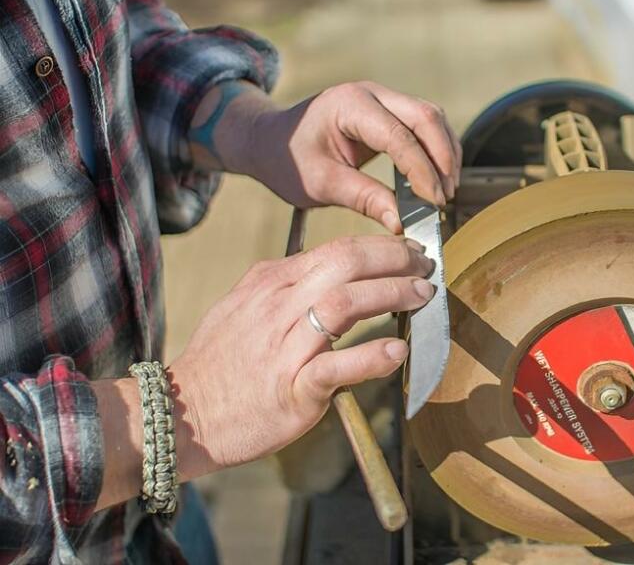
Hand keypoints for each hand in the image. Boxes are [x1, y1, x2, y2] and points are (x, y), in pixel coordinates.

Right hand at [170, 235, 433, 476]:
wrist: (181, 416)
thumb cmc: (219, 365)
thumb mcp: (243, 306)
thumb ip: (283, 286)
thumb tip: (324, 270)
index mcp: (270, 283)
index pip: (336, 249)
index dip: (380, 246)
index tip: (407, 251)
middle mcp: (278, 306)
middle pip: (345, 264)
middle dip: (394, 259)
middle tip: (425, 267)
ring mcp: (284, 347)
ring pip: (345, 304)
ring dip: (392, 295)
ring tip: (422, 296)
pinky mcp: (292, 389)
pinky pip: (336, 366)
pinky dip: (370, 356)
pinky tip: (397, 350)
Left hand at [190, 80, 461, 233]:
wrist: (270, 140)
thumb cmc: (288, 159)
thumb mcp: (320, 184)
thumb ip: (362, 199)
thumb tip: (401, 223)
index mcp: (350, 105)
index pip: (400, 136)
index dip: (422, 171)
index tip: (434, 203)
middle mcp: (372, 94)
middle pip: (426, 117)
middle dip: (442, 158)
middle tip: (445, 198)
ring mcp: (383, 99)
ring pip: (431, 118)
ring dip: (444, 153)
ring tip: (445, 192)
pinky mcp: (389, 112)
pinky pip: (424, 125)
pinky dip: (436, 150)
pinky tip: (436, 179)